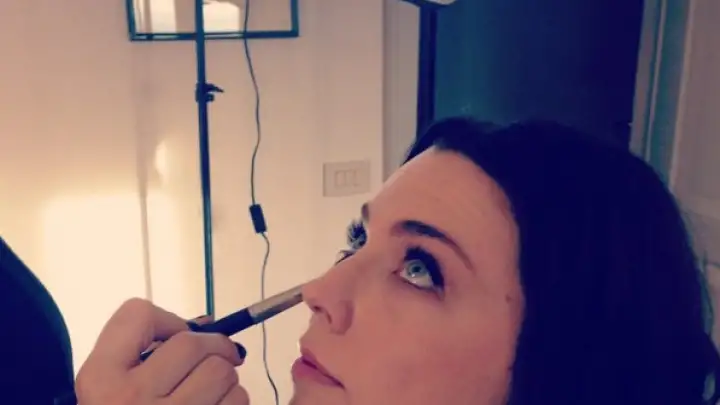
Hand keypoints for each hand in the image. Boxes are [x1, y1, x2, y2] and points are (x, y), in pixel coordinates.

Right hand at [75, 299, 249, 404]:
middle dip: (209, 350)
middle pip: (193, 344)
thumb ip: (149, 352)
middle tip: (209, 363)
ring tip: (206, 399)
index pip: (137, 315)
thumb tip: (211, 324)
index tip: (173, 340)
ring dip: (225, 382)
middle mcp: (129, 401)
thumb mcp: (113, 389)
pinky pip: (237, 403)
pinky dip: (233, 404)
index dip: (166, 322)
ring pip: (224, 373)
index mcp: (99, 382)